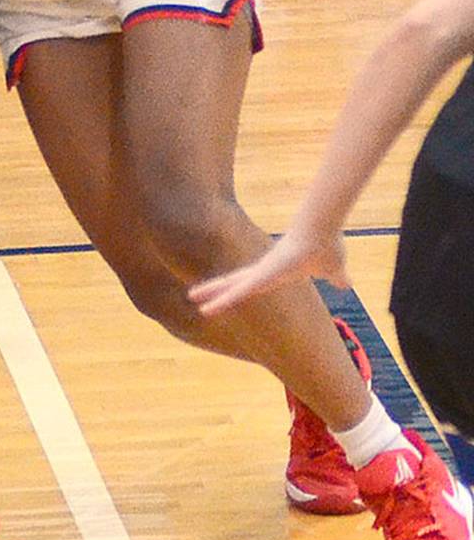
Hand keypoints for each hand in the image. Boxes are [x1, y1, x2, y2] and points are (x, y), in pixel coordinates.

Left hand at [187, 224, 348, 317]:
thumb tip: (347, 283)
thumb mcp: (333, 268)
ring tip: (192, 298)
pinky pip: (239, 292)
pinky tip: (207, 307)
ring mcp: (261, 272)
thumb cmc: (327, 245)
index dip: (236, 286)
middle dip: (215, 288)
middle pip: (234, 281)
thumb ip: (336, 276)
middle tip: (194, 294)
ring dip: (213, 294)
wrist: (324, 232)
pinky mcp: (262, 275)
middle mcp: (264, 270)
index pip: (250, 280)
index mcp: (277, 270)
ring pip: (231, 286)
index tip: (223, 291)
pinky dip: (224, 300)